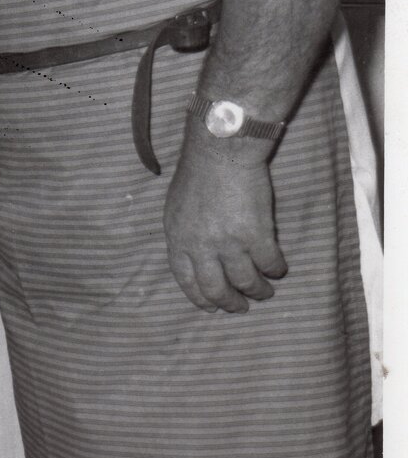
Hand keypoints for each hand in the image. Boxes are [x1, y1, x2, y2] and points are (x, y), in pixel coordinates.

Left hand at [163, 137, 286, 314]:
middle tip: (241, 307)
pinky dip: (276, 269)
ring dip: (258, 291)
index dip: (200, 298)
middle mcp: (201, 246)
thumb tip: (196, 256)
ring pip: (245, 282)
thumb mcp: (178, 205)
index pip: (186, 281)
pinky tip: (278, 268)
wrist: (222, 149)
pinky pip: (269, 264)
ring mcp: (229, 243)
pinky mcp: (256, 236)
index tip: (212, 308)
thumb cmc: (199, 171)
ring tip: (265, 292)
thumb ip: (186, 233)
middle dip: (230, 303)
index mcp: (178, 238)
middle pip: (215, 289)